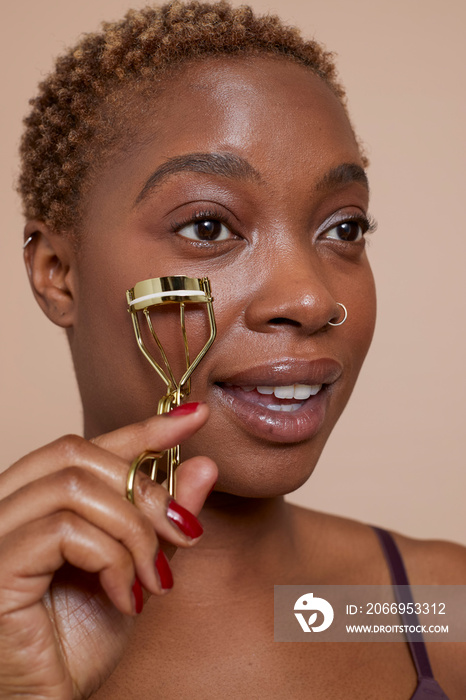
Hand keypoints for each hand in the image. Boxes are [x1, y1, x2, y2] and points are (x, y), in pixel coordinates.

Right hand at [0, 404, 215, 699]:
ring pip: (76, 487)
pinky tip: (126, 598)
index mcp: (34, 503)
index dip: (143, 426)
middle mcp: (4, 507)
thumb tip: (204, 465)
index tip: (195, 416)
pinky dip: (112, 559)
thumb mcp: (136, 570)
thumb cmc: (79, 645)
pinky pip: (66, 531)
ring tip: (154, 578)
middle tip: (181, 533)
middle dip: (145, 489)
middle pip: (78, 453)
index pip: (87, 444)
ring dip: (133, 530)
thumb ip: (161, 518)